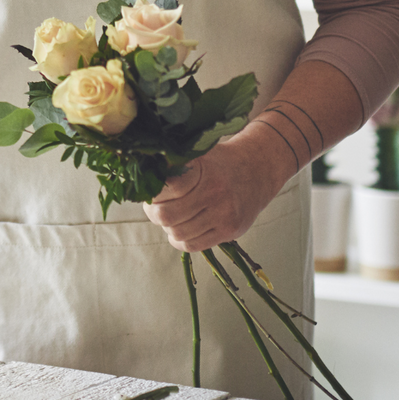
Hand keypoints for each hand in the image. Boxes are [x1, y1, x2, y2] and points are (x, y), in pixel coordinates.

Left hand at [145, 129, 288, 251]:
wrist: (259, 170)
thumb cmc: (220, 162)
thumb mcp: (198, 153)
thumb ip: (172, 163)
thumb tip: (139, 171)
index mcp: (203, 170)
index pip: (164, 187)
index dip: (150, 192)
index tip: (147, 189)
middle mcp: (214, 193)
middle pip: (166, 216)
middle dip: (154, 213)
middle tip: (155, 206)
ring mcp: (224, 214)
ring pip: (178, 233)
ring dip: (168, 228)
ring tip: (172, 216)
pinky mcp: (230, 231)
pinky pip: (193, 245)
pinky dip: (180, 240)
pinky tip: (182, 229)